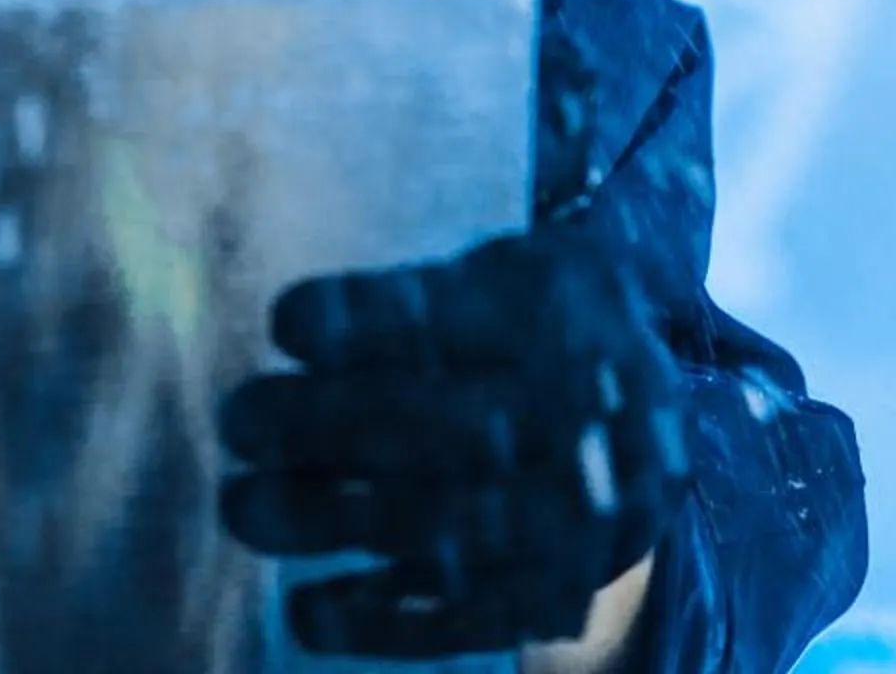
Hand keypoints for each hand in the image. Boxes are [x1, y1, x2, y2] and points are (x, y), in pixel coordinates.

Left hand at [217, 219, 688, 659]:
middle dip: (330, 421)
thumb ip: (412, 298)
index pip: (461, 315)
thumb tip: (294, 332)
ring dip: (333, 519)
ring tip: (242, 506)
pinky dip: (384, 624)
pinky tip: (304, 611)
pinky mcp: (566, 592)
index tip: (285, 324)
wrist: (656, 416)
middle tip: (238, 419)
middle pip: (447, 422)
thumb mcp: (499, 271)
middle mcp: (587, 414)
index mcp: (565, 312)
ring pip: (449, 521)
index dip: (368, 319)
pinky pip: (473, 617)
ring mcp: (585, 514)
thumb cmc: (530, 327)